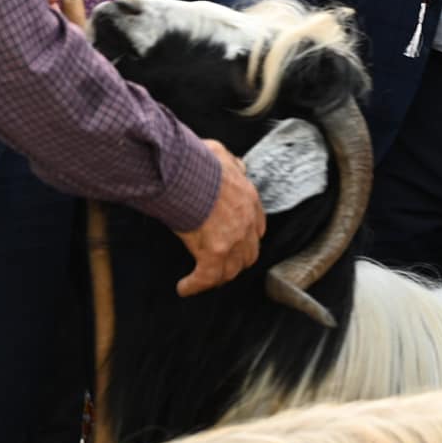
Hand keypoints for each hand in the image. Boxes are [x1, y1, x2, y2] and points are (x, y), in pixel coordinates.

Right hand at [173, 140, 265, 296]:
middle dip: (235, 261)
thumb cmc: (199, 163)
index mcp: (249, 201)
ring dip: (216, 277)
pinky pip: (206, 278)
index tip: (235, 242)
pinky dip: (194, 285)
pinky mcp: (214, 253)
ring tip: (201, 280)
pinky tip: (184, 287)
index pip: (257, 228)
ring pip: (230, 270)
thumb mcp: (222, 155)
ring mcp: (233, 240)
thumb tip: (233, 163)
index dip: (246, 239)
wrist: (189, 172)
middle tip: (219, 265)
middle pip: (248, 254)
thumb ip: (231, 163)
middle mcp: (246, 223)